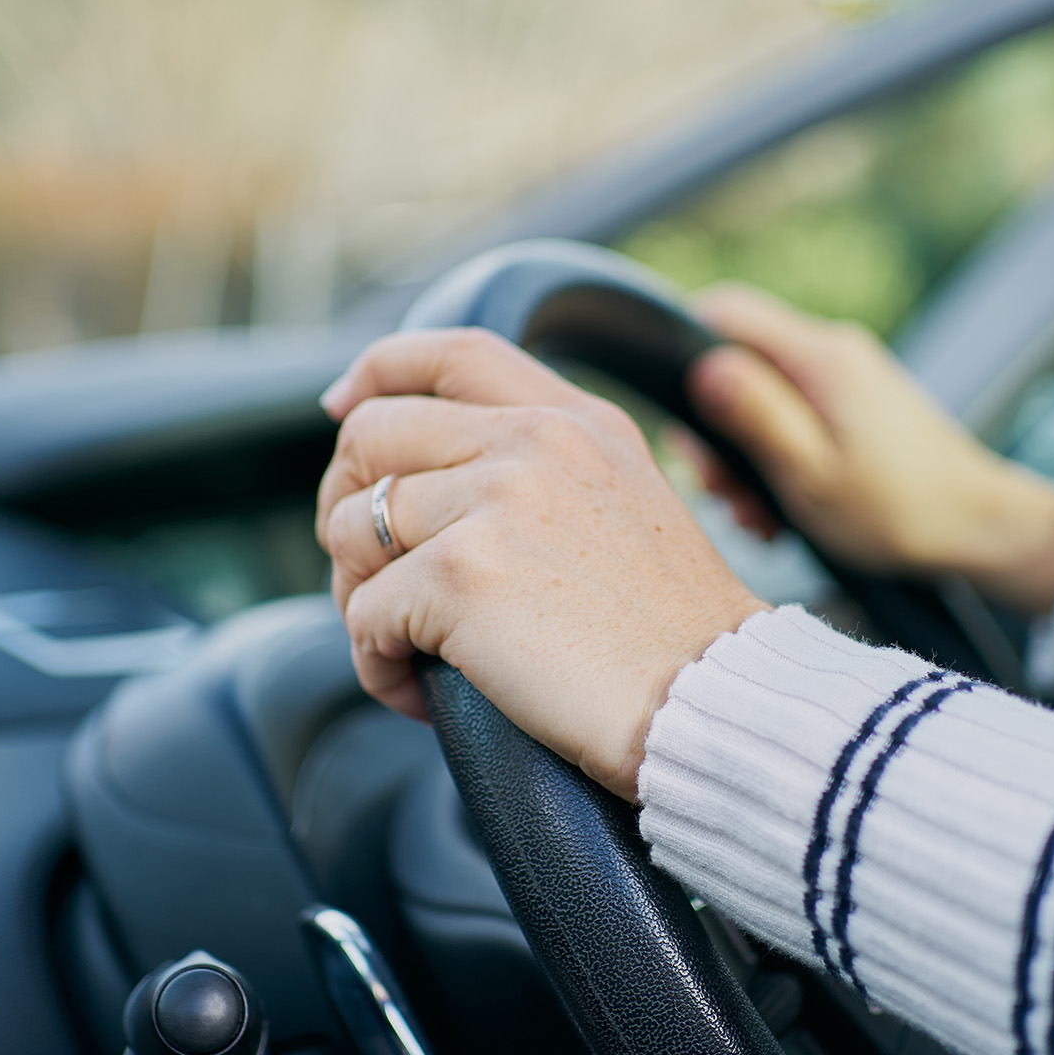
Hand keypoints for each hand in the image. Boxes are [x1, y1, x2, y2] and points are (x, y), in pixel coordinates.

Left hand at [316, 329, 766, 799]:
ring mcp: (492, 500)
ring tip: (406, 652)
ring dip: (358, 601)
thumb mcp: (628, 507)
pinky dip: (377, 665)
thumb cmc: (673, 640)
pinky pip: (364, 615)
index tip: (341, 408)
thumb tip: (438, 485)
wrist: (712, 701)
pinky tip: (419, 695)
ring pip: (349, 529)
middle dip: (345, 509)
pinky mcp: (459, 573)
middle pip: (370, 436)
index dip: (377, 372)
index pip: (451, 353)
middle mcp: (531, 441)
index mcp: (574, 420)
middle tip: (369, 581)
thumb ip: (546, 473)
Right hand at [686, 283, 1053, 613]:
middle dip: (718, 432)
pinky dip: (780, 459)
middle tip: (723, 496)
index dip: (684, 356)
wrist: (981, 528)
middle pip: (740, 364)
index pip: (724, 312)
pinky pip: (798, 417)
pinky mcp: (860, 405)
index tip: (682, 424)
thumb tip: (701, 367)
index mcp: (821, 359)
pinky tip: (784, 511)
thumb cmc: (900, 511)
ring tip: (758, 518)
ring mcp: (850, 377)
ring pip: (766, 398)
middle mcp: (835, 352)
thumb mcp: (811, 474)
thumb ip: (755, 417)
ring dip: (748, 458)